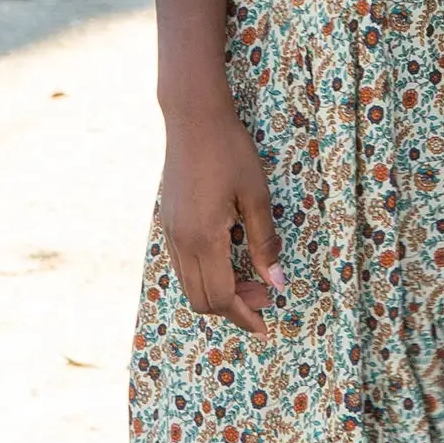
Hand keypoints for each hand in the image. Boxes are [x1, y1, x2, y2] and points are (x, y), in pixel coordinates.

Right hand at [158, 97, 283, 335]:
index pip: (221, 297)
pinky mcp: (167, 223)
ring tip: (250, 279)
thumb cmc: (230, 151)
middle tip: (265, 296)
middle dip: (234, 308)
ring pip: (189, 285)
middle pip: (201, 300)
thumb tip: (276, 284)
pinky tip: (228, 260)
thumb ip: (264, 244)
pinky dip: (206, 275)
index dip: (244, 315)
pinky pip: (182, 265)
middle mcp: (180, 241)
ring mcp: (169, 232)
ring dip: (219, 292)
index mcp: (204, 238)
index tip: (265, 324)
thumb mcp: (257, 197)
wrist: (193, 118)